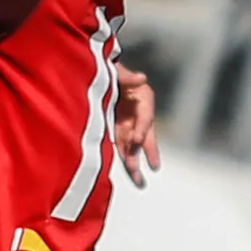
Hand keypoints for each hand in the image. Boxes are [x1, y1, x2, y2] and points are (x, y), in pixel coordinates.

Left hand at [115, 63, 159, 188]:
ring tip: (139, 180)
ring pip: (133, 144)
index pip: (146, 115)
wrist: (96, 72)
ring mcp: (128, 121)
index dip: (142, 127)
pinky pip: (122, 144)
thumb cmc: (108, 70)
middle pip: (146, 133)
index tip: (137, 139)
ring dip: (135, 160)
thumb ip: (127, 76)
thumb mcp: (117, 71)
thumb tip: (142, 77)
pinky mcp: (117, 128)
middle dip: (148, 151)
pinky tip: (127, 169)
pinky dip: (124, 156)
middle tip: (155, 166)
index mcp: (142, 96)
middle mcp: (138, 111)